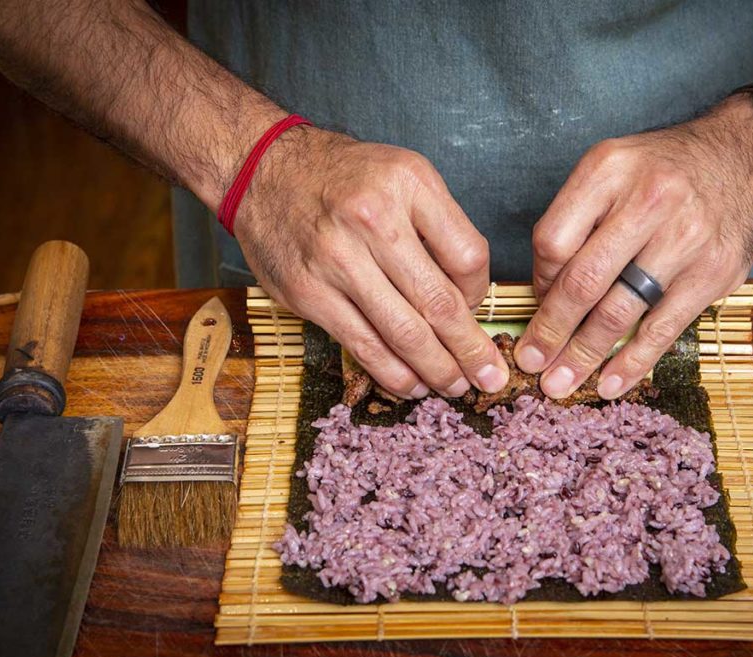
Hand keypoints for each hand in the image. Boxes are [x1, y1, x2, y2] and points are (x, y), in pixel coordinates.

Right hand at [235, 125, 508, 398]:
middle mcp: (373, 219)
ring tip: (455, 387)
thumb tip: (469, 294)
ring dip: (436, 369)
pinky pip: (362, 344)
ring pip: (403, 332)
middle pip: (439, 302)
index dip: (482, 293)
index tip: (478, 309)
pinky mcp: (310, 293)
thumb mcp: (402, 175)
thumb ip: (439, 225)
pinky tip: (411, 384)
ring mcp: (337, 260)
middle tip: (490, 378)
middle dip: (470, 350)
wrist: (262, 172)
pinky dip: (392, 372)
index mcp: (407, 185)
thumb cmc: (343, 178)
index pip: (467, 256)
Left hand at [515, 95, 752, 398]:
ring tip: (560, 383)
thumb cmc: (666, 170)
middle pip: (582, 281)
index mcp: (610, 170)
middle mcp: (648, 200)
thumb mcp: (613, 168)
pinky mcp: (713, 273)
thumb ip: (577, 218)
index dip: (539, 281)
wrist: (745, 156)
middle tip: (530, 362)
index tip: (536, 304)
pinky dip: (633, 362)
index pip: (553, 240)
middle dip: (550, 331)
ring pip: (618, 311)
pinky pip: (662, 328)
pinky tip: (610, 383)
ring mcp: (685, 238)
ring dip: (583, 355)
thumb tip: (546, 289)